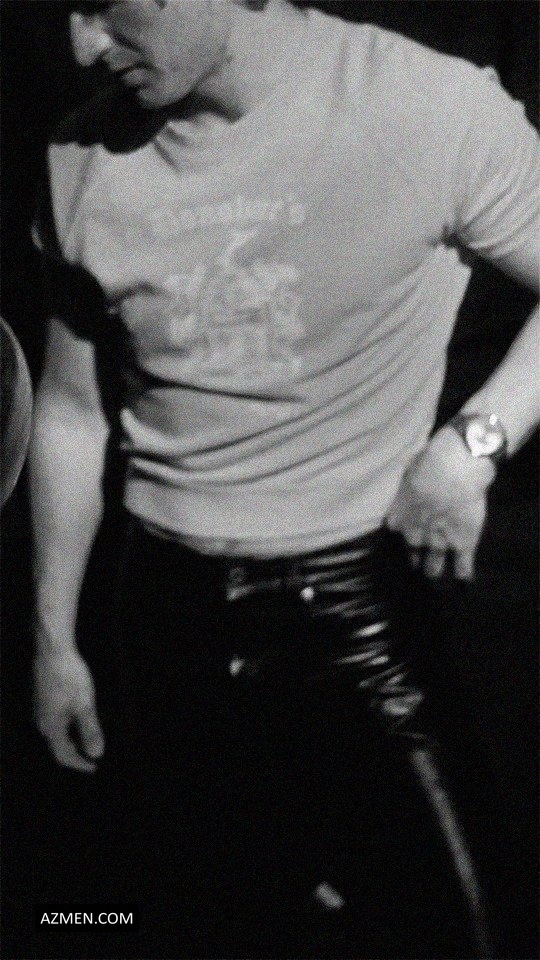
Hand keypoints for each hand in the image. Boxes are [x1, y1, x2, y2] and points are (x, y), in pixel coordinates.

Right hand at [34, 646, 104, 772]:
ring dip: (70, 741)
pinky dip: (66, 728)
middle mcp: (41, 722)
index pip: (64, 756)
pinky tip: (75, 719)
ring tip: (84, 742)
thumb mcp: (85, 705)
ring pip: (54, 734)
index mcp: (51, 727)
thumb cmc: (70, 677)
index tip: (94, 767)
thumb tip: (97, 754)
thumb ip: (90, 730)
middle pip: (57, 747)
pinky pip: (53, 722)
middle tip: (90, 758)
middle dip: (74, 755)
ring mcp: (39, 710)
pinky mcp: (40, 699)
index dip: (80, 764)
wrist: (52, 651)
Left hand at [386, 426, 495, 579]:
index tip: (403, 533)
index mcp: (400, 516)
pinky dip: (463, 574)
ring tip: (432, 576)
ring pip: (434, 564)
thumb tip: (408, 490)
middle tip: (415, 565)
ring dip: (432, 570)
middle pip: (412, 551)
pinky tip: (463, 581)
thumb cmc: (429, 464)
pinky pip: (462, 565)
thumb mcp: (408, 475)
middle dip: (413, 558)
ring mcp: (439, 542)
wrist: (454, 470)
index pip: (395, 529)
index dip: (401, 530)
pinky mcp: (463, 544)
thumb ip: (407, 490)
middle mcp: (416, 534)